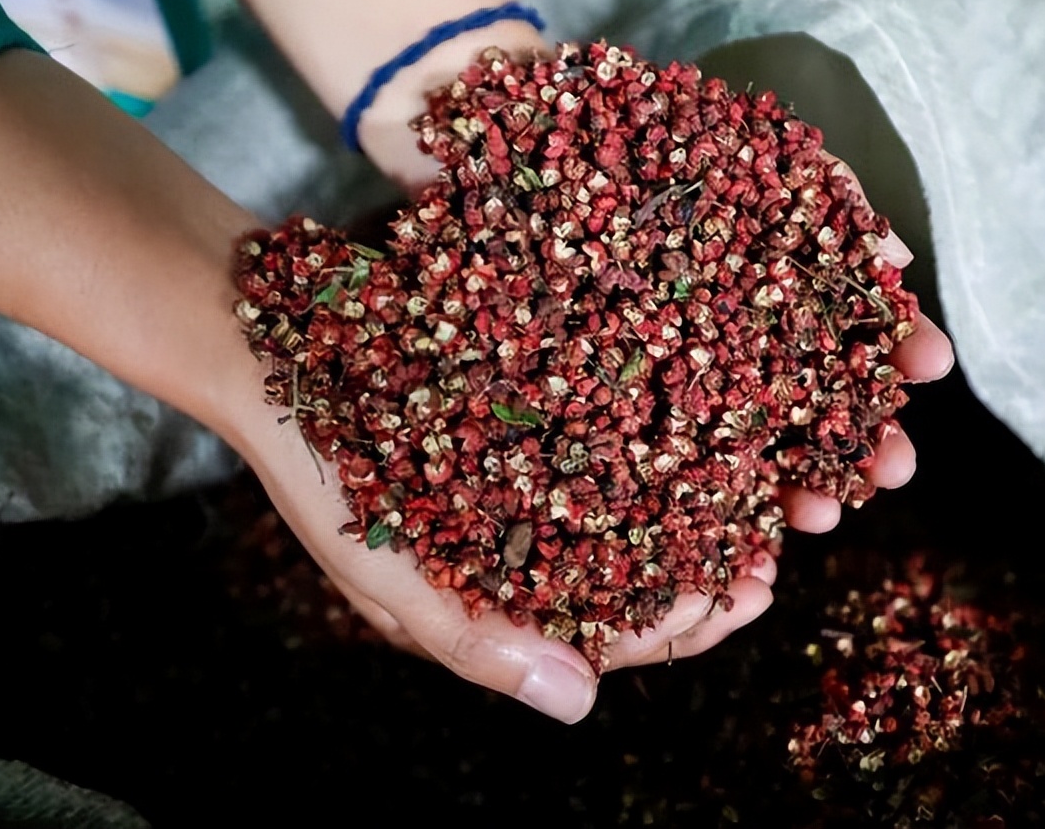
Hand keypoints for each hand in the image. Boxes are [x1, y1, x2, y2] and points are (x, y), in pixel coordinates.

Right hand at [228, 152, 951, 724]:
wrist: (268, 339)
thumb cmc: (314, 460)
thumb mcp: (378, 567)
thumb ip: (469, 639)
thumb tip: (577, 706)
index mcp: (486, 600)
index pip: (603, 640)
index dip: (681, 628)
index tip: (746, 597)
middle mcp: (514, 548)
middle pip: (632, 582)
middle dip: (708, 577)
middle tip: (777, 554)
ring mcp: (521, 483)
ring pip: (629, 512)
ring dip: (697, 510)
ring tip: (762, 492)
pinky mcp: (522, 415)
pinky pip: (604, 437)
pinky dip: (656, 437)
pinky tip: (702, 411)